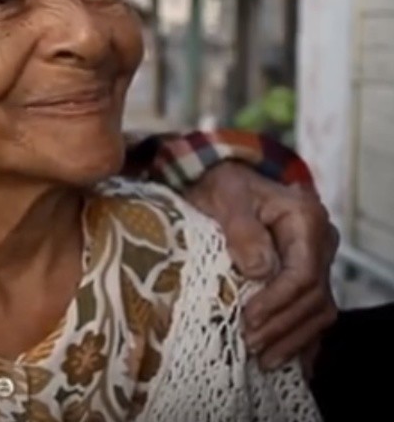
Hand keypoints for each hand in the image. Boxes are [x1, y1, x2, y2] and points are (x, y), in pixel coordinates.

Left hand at [185, 161, 338, 369]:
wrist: (226, 182)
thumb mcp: (225, 196)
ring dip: (292, 339)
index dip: (278, 300)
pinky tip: (285, 361)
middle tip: (250, 345)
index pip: (303, 272)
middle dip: (282, 326)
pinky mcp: (307, 277)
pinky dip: (301, 339)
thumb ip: (242, 228)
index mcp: (305, 219)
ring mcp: (317, 262)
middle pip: (313, 297)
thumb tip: (258, 270)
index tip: (249, 318)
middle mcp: (320, 242)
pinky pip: (313, 314)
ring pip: (318, 311)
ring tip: (263, 360)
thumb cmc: (223, 187)